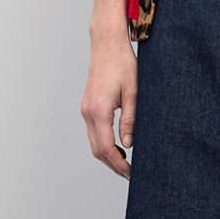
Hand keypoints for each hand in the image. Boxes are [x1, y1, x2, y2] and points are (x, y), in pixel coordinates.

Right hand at [81, 32, 137, 179]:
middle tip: (131, 174)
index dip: (119, 164)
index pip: (106, 148)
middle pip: (97, 150)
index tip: (132, 173)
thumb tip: (129, 145)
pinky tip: (118, 147)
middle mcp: (88, 112)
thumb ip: (130, 120)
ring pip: (93, 142)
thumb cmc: (123, 63)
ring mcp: (86, 109)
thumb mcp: (133, 92)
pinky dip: (104, 144)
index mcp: (99, 110)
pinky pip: (94, 132)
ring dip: (108, 156)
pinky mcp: (88, 105)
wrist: (107, 43)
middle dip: (113, 165)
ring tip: (126, 164)